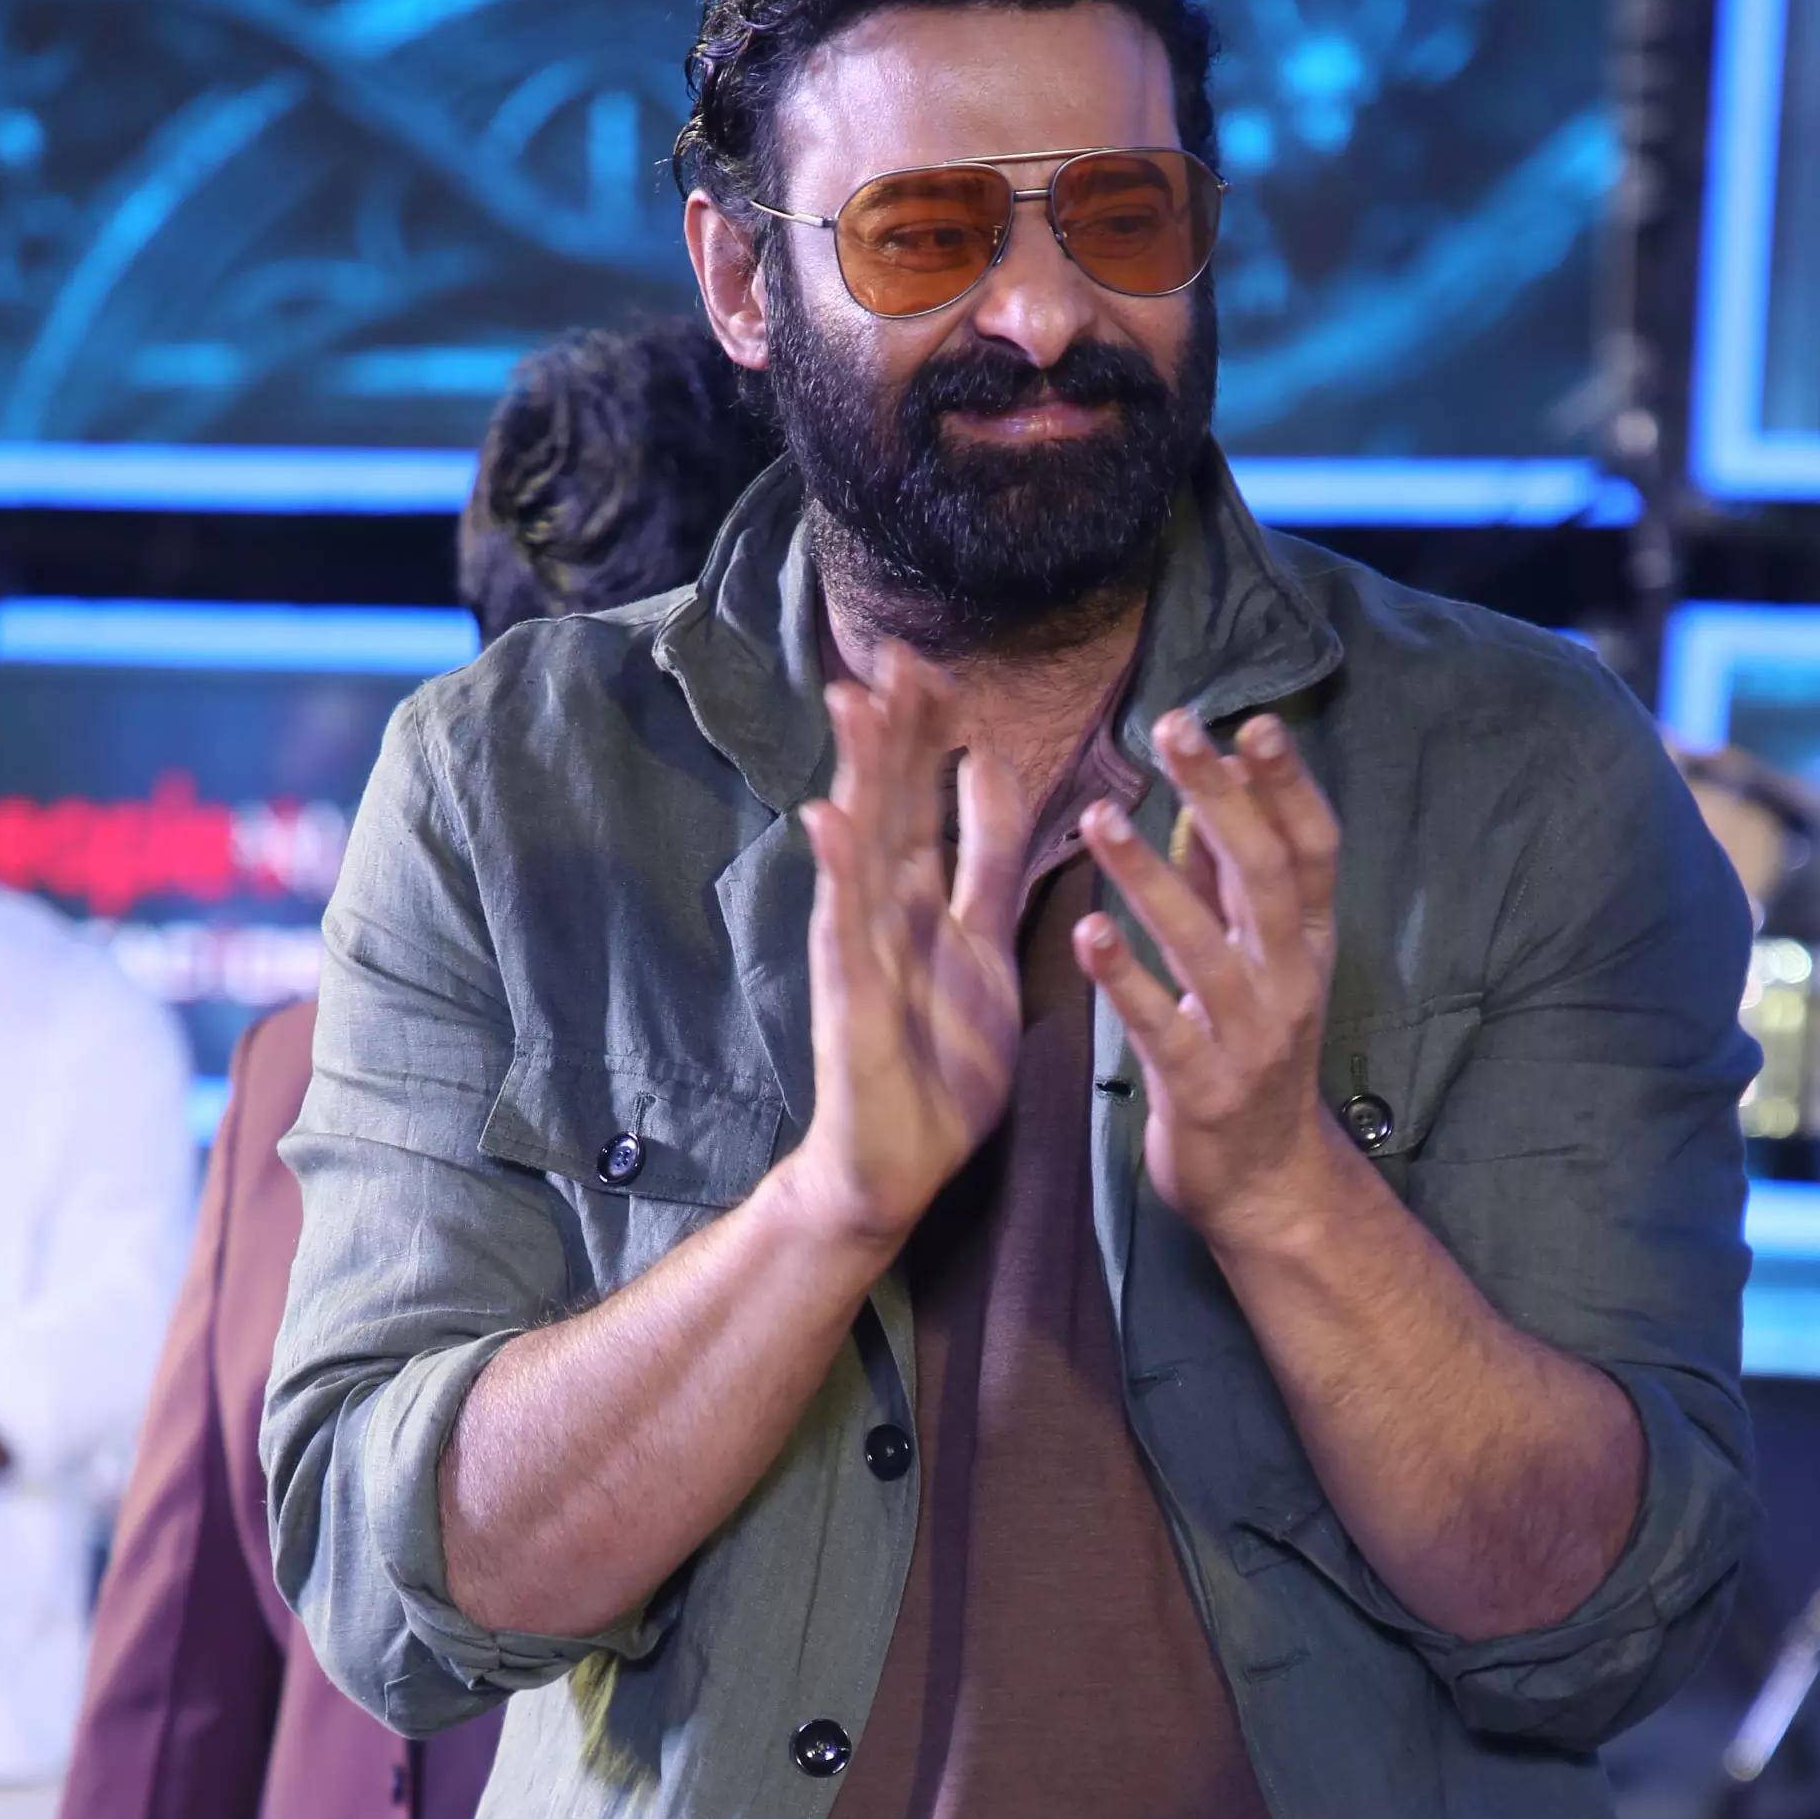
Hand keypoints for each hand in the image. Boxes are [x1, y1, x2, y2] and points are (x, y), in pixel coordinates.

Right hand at [786, 646, 1038, 1258]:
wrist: (893, 1167)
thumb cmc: (938, 1064)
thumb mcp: (985, 944)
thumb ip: (987, 860)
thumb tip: (994, 764)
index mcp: (923, 899)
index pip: (924, 796)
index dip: (930, 733)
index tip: (937, 663)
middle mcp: (885, 913)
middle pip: (888, 803)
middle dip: (892, 729)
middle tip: (895, 651)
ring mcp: (860, 953)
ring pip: (859, 849)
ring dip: (856, 777)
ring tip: (852, 704)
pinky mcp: (849, 1003)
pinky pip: (843, 931)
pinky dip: (836, 876)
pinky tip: (825, 823)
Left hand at [1075, 708, 1342, 1248]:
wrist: (1266, 1184)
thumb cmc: (1252, 1055)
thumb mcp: (1261, 963)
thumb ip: (1236, 883)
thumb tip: (1224, 782)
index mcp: (1307, 943)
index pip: (1311, 849)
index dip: (1286, 786)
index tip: (1248, 722)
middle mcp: (1291, 984)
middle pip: (1263, 877)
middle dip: (1219, 799)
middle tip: (1173, 731)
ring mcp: (1251, 1041)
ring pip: (1204, 948)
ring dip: (1150, 879)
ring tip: (1098, 819)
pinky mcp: (1202, 1090)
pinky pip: (1161, 1028)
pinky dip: (1124, 980)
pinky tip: (1086, 932)